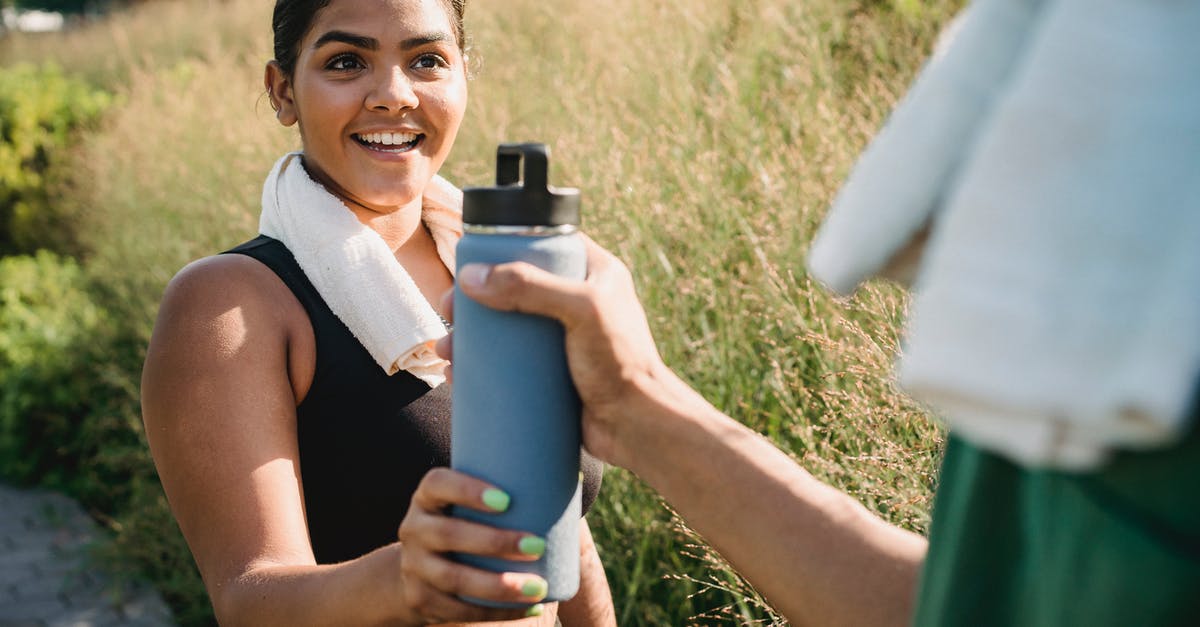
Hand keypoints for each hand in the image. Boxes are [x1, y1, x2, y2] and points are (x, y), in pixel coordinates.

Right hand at [394, 467, 550, 623]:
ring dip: (499, 585)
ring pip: (454, 578)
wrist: (421, 566)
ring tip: (538, 585)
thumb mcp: (473, 505)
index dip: (467, 490)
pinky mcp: (420, 600)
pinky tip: (530, 607)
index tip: (507, 499)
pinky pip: (459, 610)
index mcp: (428, 497)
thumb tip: (576, 477)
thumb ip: (512, 489)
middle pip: (448, 534)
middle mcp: (414, 528)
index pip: (438, 484)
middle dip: (495, 542)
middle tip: (537, 545)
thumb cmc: (468, 523)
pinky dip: (497, 612)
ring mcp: (414, 567)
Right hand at [435, 236, 670, 467]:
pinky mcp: (553, 374)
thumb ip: (530, 287)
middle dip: (476, 298)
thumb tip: (472, 277)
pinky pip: (510, 363)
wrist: (637, 426)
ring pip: (507, 327)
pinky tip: (458, 374)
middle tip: (448, 309)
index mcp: (594, 273)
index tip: (469, 258)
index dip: (504, 247)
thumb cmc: (622, 364)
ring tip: (446, 350)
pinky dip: (482, 366)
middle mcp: (578, 302)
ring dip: (471, 335)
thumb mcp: (581, 312)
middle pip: (515, 287)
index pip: (543, 244)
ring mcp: (564, 340)